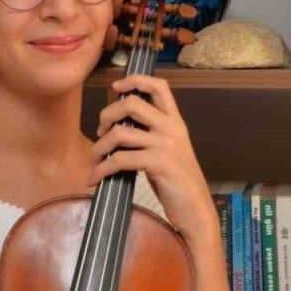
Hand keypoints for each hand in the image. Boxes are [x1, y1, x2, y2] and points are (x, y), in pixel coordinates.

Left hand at [91, 74, 214, 237]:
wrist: (196, 209)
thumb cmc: (178, 183)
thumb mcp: (169, 151)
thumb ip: (152, 135)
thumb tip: (118, 129)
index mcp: (176, 122)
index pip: (159, 86)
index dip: (135, 80)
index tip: (115, 87)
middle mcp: (171, 128)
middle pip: (131, 103)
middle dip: (107, 114)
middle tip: (101, 130)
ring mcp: (165, 145)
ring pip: (119, 133)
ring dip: (99, 147)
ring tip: (95, 159)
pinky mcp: (158, 163)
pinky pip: (119, 160)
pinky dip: (101, 169)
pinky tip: (95, 178)